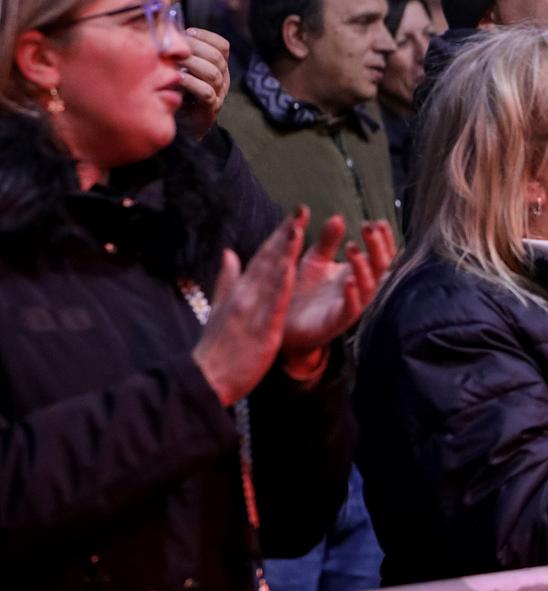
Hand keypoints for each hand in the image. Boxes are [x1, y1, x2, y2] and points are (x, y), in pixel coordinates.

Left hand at [177, 27, 230, 136]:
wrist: (184, 128)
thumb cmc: (179, 93)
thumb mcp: (182, 70)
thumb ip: (180, 54)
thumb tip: (165, 29)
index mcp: (219, 67)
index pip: (223, 46)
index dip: (207, 36)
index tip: (188, 32)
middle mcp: (223, 79)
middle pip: (218, 57)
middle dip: (195, 47)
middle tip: (175, 45)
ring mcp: (219, 95)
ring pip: (213, 73)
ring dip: (192, 63)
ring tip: (174, 59)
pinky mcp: (209, 109)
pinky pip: (206, 92)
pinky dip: (191, 83)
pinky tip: (176, 78)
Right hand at [191, 208, 306, 405]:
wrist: (205, 379)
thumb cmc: (216, 346)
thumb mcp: (219, 308)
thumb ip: (226, 279)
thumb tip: (229, 252)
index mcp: (239, 291)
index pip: (260, 257)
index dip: (277, 236)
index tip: (292, 216)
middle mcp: (245, 296)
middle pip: (267, 260)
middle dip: (285, 235)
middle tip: (300, 210)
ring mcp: (253, 311)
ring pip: (272, 276)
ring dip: (285, 252)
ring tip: (299, 229)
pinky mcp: (262, 329)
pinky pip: (274, 305)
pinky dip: (282, 285)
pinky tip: (293, 269)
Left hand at [280, 215, 395, 374]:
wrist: (282, 322)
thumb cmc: (302, 290)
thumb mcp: (314, 259)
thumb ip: (327, 240)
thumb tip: (338, 217)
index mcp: (357, 272)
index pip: (381, 254)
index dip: (383, 238)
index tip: (376, 221)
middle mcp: (359, 289)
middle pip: (381, 267)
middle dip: (377, 246)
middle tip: (367, 227)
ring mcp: (350, 306)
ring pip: (369, 288)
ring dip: (364, 267)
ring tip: (352, 248)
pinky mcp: (336, 323)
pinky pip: (351, 310)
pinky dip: (353, 295)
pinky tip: (348, 281)